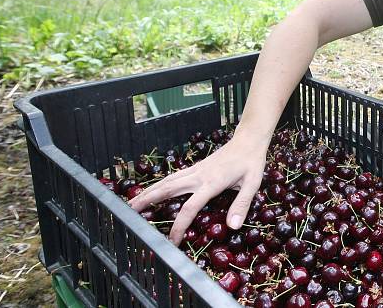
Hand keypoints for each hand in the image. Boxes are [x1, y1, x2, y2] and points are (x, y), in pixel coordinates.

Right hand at [129, 133, 268, 244]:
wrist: (248, 140)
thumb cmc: (251, 162)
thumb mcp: (252, 183)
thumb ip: (242, 204)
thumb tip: (233, 226)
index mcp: (212, 183)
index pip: (190, 207)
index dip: (179, 226)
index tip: (172, 241)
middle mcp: (199, 176)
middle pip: (168, 189)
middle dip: (148, 200)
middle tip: (130, 213)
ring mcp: (196, 170)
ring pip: (168, 181)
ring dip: (149, 191)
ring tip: (133, 202)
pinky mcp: (196, 167)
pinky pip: (174, 177)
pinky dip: (160, 184)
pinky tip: (154, 190)